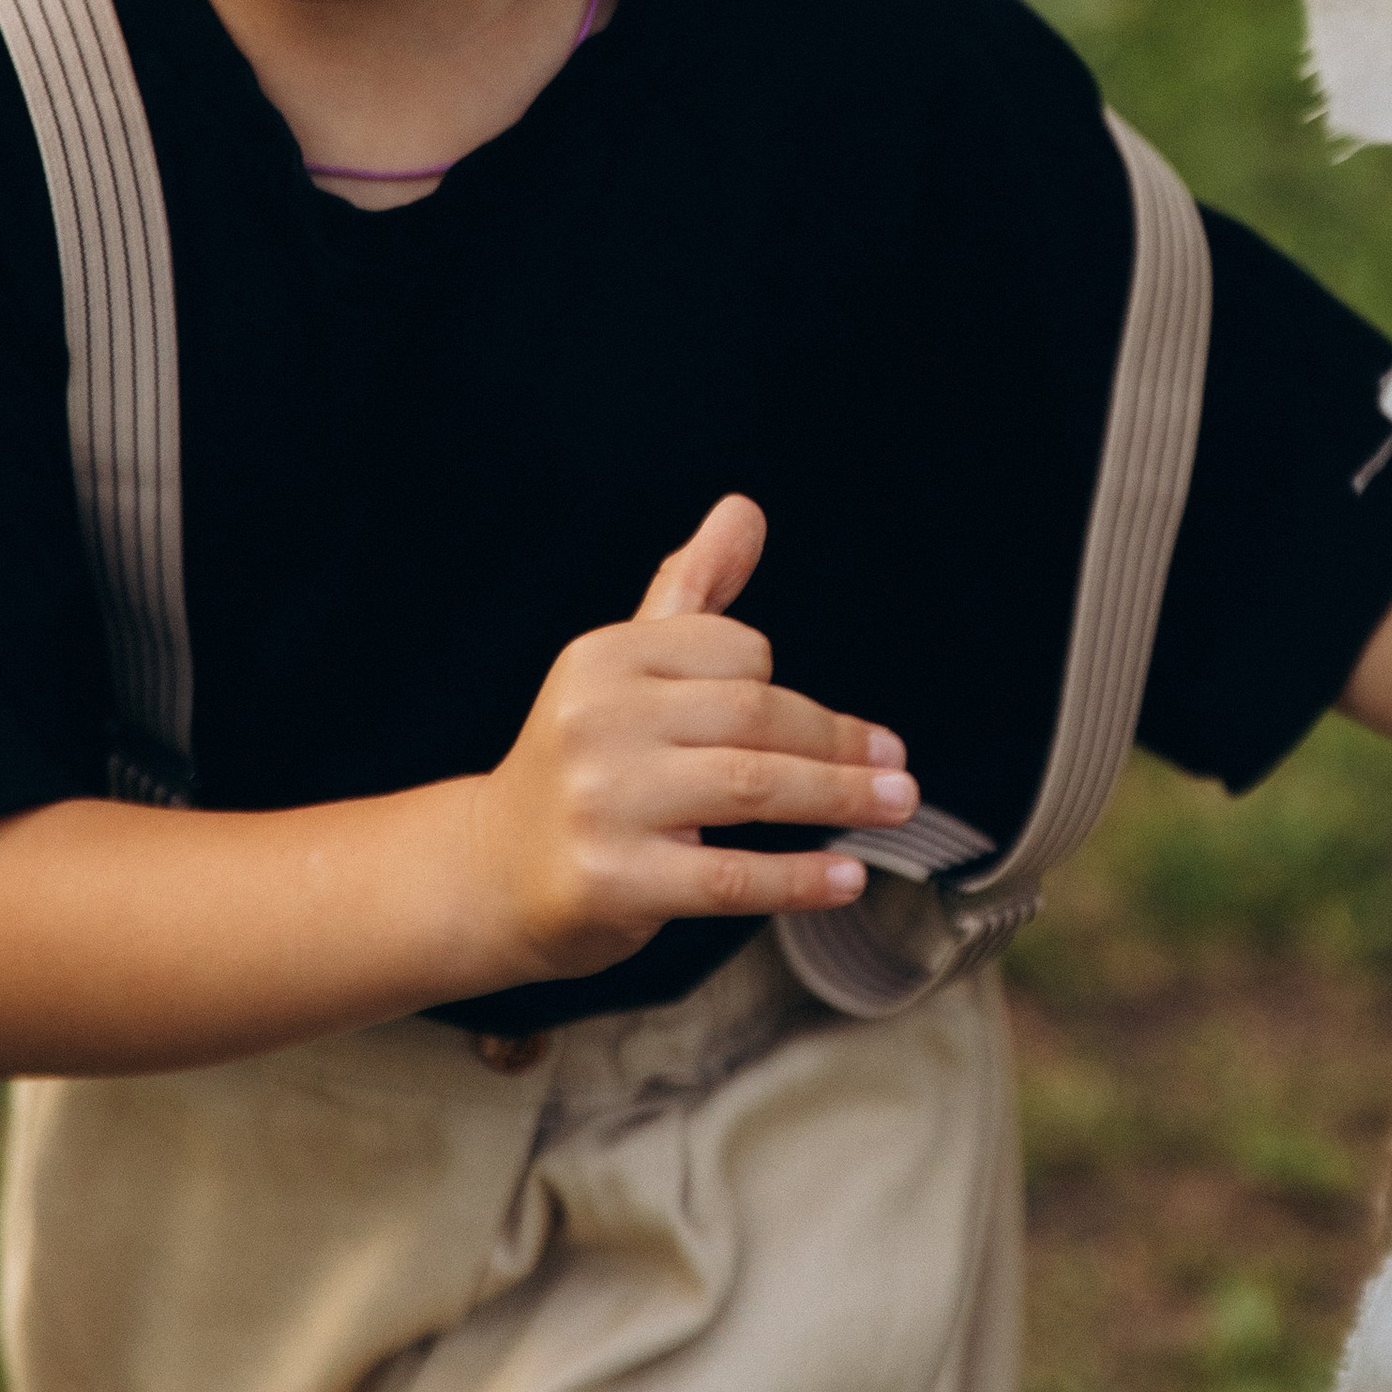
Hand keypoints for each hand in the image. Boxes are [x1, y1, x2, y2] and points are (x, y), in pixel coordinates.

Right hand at [470, 496, 914, 983]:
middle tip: (898, 767)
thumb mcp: (625, 666)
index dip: (789, 692)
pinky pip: (729, 877)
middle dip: (838, 742)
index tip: (828, 728)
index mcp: (606, 659)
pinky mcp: (613, 881)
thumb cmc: (582, 761)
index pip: (737, 652)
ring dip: (841, 796)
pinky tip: (847, 876)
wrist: (493, 872)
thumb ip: (690, 589)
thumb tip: (744, 510)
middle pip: (755, 716)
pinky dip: (798, 877)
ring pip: (753, 788)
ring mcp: (602, 802)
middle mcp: (597, 721)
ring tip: (897, 804)